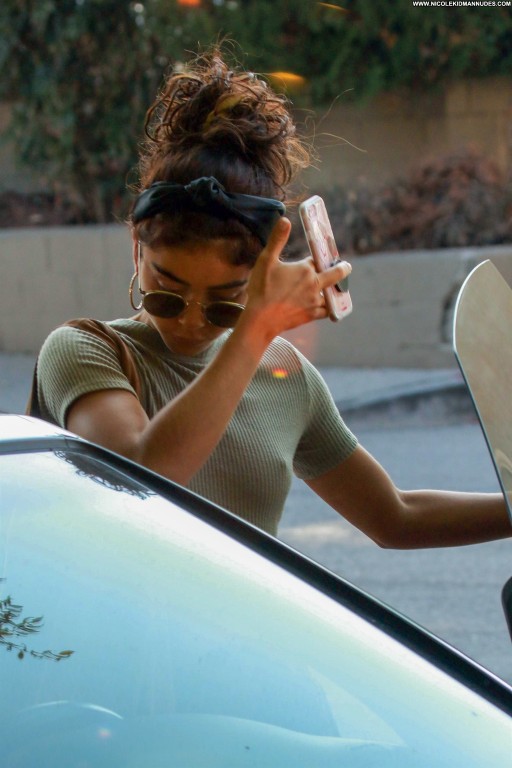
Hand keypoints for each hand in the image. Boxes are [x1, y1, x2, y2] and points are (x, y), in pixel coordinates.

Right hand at [243, 217, 351, 338]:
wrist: (260, 319)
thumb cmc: (261, 288)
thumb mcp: (266, 260)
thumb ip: (277, 239)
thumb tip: (285, 220)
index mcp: (305, 269)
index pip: (317, 259)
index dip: (318, 257)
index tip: (320, 255)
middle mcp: (314, 284)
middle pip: (335, 274)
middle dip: (343, 269)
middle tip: (346, 267)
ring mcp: (314, 301)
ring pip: (331, 294)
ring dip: (334, 290)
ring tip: (335, 288)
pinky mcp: (311, 315)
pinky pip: (327, 311)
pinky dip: (330, 307)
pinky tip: (329, 306)